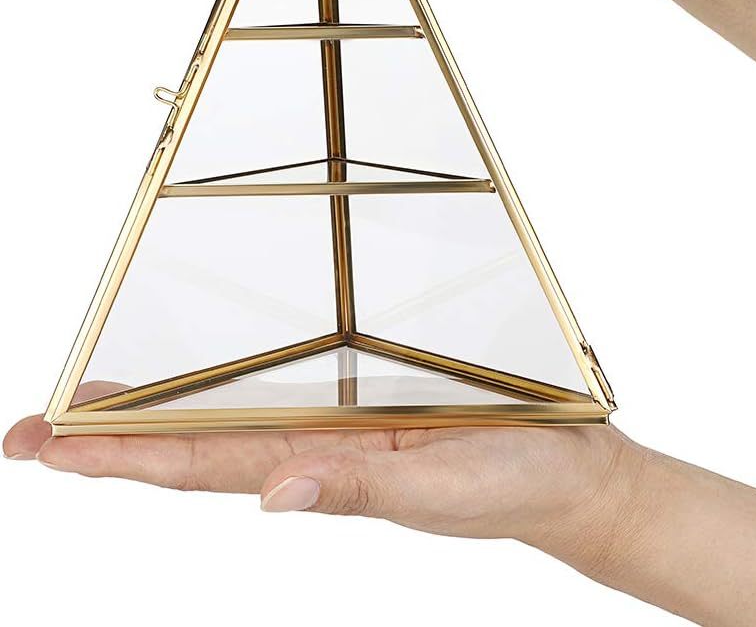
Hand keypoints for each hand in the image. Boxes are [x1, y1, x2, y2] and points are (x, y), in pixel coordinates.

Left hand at [4, 402, 644, 571]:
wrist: (568, 473)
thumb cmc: (513, 486)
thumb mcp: (442, 491)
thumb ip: (362, 492)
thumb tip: (274, 499)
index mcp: (327, 469)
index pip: (202, 466)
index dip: (122, 458)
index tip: (46, 448)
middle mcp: (320, 448)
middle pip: (198, 446)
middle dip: (113, 443)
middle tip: (34, 431)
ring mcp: (343, 428)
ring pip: (232, 421)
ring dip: (161, 418)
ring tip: (99, 406)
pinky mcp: (373, 406)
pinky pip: (287, 397)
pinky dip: (231, 395)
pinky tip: (211, 390)